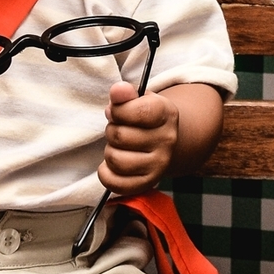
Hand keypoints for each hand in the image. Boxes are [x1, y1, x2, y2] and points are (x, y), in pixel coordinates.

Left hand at [99, 80, 178, 195]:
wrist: (165, 142)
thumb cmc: (145, 118)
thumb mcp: (138, 99)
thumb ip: (125, 94)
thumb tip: (118, 90)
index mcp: (166, 114)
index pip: (137, 112)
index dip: (118, 111)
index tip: (117, 111)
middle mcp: (167, 140)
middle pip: (119, 136)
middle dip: (111, 130)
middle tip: (119, 129)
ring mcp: (159, 165)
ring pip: (116, 160)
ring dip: (110, 151)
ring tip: (119, 147)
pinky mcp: (148, 183)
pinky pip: (115, 183)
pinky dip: (107, 174)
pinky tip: (112, 165)